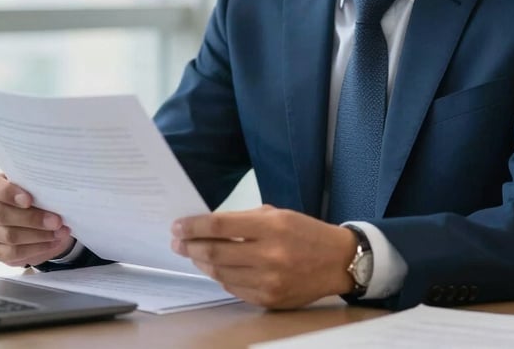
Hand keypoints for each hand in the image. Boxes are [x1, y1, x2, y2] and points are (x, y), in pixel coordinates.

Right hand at [0, 172, 73, 266]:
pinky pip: (14, 253)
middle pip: (1, 214)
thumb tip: (54, 191)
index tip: (29, 200)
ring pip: (9, 235)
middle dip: (32, 218)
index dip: (9, 193)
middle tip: (56, 221)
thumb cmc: (35, 195)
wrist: (38, 218)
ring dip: (38, 235)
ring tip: (59, 232)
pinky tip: (52, 242)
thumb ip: (37, 185)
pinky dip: (36, 248)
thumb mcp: (35, 186)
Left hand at [171, 204, 356, 308]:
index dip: (194, 226)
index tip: (178, 226)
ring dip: (202, 262)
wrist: (337, 261)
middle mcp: (269, 255)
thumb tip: (209, 226)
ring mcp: (269, 281)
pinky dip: (221, 277)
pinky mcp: (269, 300)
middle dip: (190, 246)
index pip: (220, 226)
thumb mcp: (277, 214)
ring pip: (221, 273)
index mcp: (271, 227)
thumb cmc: (305, 232)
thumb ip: (244, 220)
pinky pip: (234, 289)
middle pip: (215, 252)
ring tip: (193, 253)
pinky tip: (215, 267)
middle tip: (177, 241)